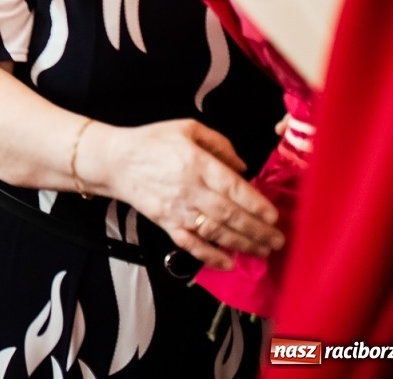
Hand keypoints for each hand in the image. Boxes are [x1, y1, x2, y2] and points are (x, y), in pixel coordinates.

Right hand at [86, 118, 282, 270]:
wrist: (115, 160)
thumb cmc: (151, 142)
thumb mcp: (187, 128)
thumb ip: (219, 144)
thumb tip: (243, 167)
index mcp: (197, 163)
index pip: (234, 188)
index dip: (256, 205)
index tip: (274, 216)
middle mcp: (190, 189)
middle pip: (230, 215)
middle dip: (258, 231)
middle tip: (277, 240)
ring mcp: (178, 209)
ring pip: (215, 232)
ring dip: (242, 244)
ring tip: (263, 252)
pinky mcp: (166, 223)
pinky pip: (190, 244)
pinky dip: (209, 256)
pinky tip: (227, 263)